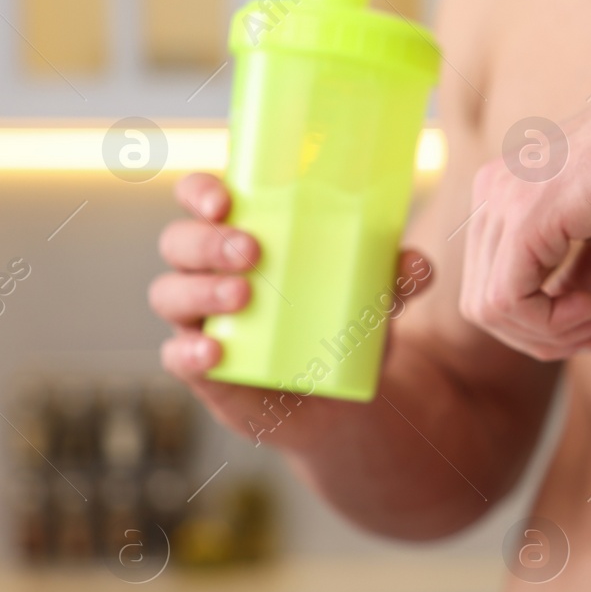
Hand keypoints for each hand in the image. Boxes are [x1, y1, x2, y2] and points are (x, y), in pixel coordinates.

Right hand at [150, 173, 432, 443]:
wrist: (341, 399)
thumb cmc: (344, 327)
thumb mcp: (375, 301)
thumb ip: (396, 280)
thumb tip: (419, 264)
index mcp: (242, 237)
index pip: (202, 200)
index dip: (201, 192)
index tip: (224, 198)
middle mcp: (209, 272)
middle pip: (180, 243)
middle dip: (207, 242)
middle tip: (252, 251)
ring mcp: (199, 320)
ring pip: (171, 294)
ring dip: (201, 290)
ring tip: (243, 296)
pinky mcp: (202, 369)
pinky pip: (176, 355)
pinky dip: (189, 351)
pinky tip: (215, 350)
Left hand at [459, 56, 590, 359]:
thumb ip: (577, 278)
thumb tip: (562, 318)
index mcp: (505, 191)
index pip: (492, 284)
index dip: (540, 325)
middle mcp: (491, 191)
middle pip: (482, 303)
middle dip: (542, 337)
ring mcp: (501, 200)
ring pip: (489, 309)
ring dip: (550, 335)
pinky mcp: (525, 217)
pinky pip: (508, 301)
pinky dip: (551, 324)